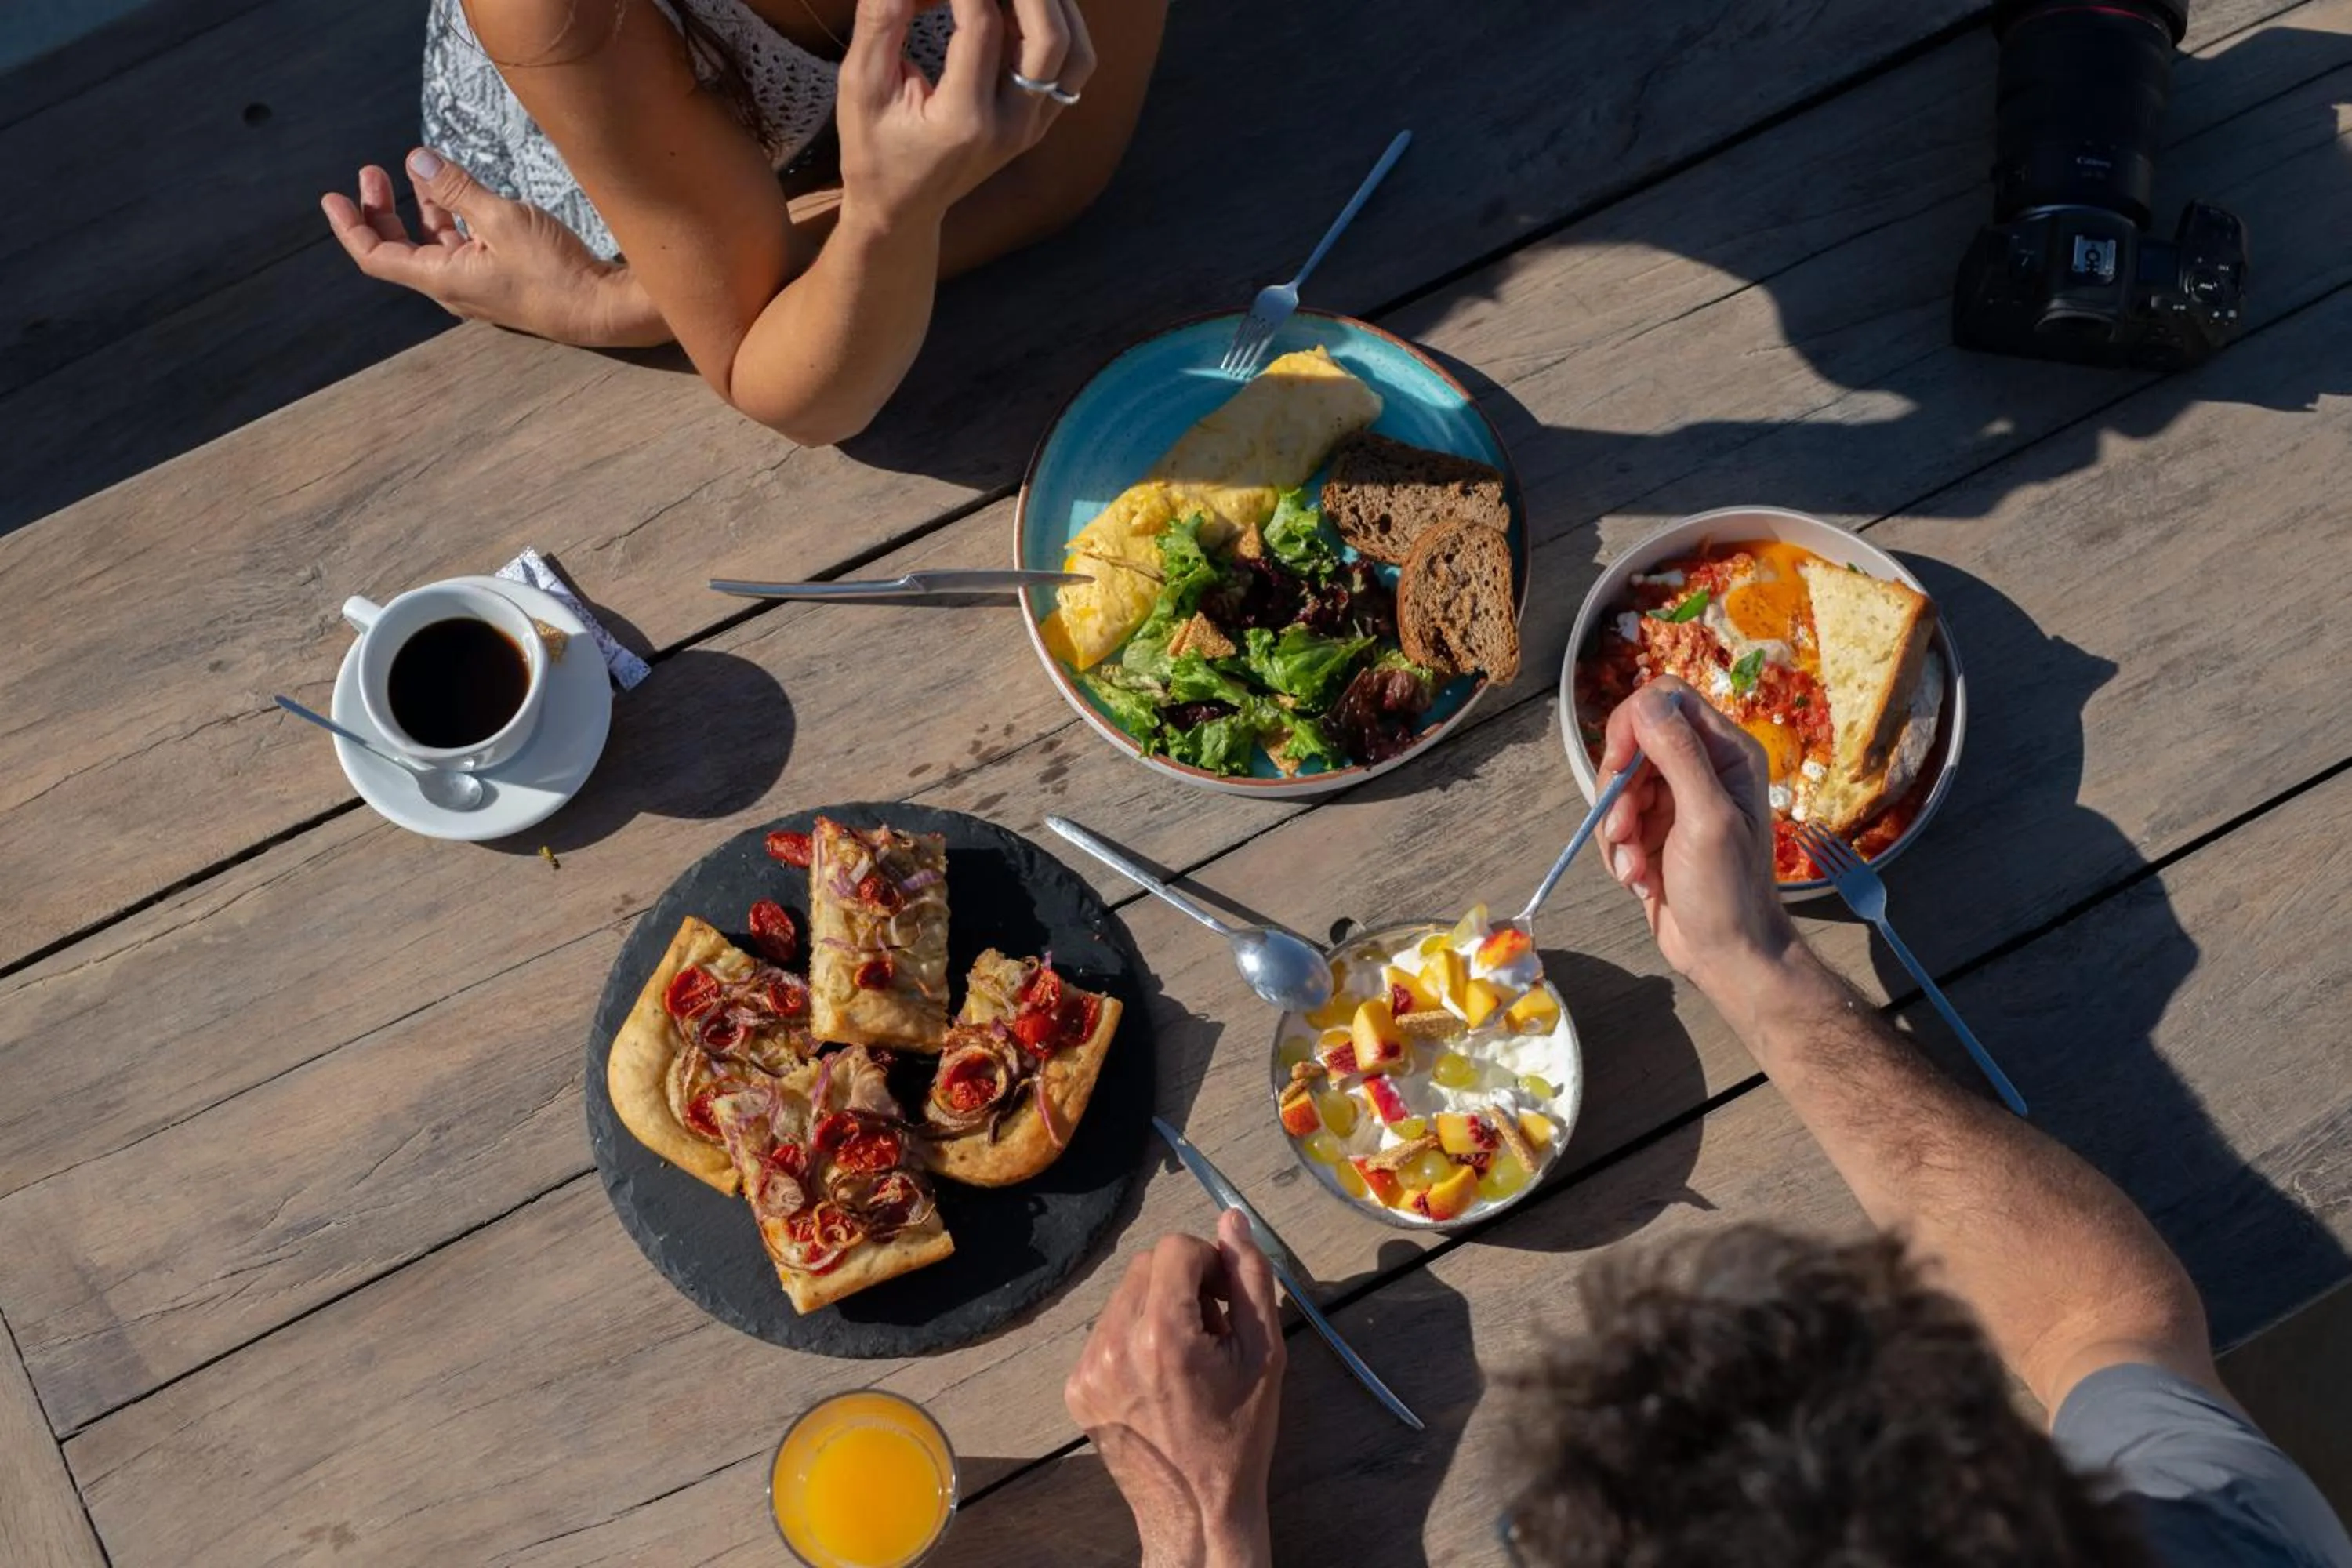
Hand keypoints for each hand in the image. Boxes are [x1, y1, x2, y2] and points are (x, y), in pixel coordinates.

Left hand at [321, 151, 671, 347]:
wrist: (602, 309)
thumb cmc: (554, 271)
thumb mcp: (503, 220)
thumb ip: (457, 190)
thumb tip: (417, 163)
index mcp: (442, 278)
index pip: (376, 257)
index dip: (350, 227)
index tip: (333, 197)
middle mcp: (453, 286)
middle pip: (400, 249)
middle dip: (381, 210)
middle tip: (374, 172)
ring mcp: (478, 285)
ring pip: (433, 245)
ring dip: (419, 209)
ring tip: (417, 173)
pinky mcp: (502, 279)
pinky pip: (462, 247)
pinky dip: (451, 218)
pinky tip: (460, 195)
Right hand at [835, 0, 1098, 229]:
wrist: (903, 207)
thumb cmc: (873, 146)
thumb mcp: (861, 88)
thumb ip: (881, 24)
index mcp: (962, 121)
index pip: (981, 27)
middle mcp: (1009, 127)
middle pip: (1048, 40)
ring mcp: (1031, 128)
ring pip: (1074, 53)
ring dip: (1055, 4)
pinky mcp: (1039, 124)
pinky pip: (1071, 69)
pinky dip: (1060, 26)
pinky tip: (1027, 5)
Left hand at [1064, 1212, 1282, 1567]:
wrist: (1195, 1513)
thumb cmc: (1240, 1436)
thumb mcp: (1265, 1355)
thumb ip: (1250, 1279)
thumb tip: (1230, 1219)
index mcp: (1163, 1335)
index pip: (1174, 1249)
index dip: (1207, 1263)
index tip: (1225, 1299)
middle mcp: (1114, 1345)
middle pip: (1145, 1266)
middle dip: (1183, 1283)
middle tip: (1212, 1329)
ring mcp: (1088, 1368)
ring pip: (1123, 1296)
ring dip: (1157, 1308)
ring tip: (1186, 1357)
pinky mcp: (1076, 1387)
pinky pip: (1105, 1331)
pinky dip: (1134, 1338)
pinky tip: (1159, 1378)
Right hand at [1598, 677, 1797, 994]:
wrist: (1726, 953)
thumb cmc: (1728, 890)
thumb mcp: (1705, 818)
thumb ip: (1679, 755)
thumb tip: (1646, 701)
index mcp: (1727, 753)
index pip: (1666, 701)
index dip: (1633, 724)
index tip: (1618, 764)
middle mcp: (1702, 769)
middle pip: (1634, 744)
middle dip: (1620, 791)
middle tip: (1625, 832)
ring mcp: (1675, 801)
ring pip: (1618, 786)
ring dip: (1616, 830)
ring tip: (1635, 868)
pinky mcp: (1654, 831)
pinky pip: (1615, 821)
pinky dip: (1618, 851)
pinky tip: (1638, 879)